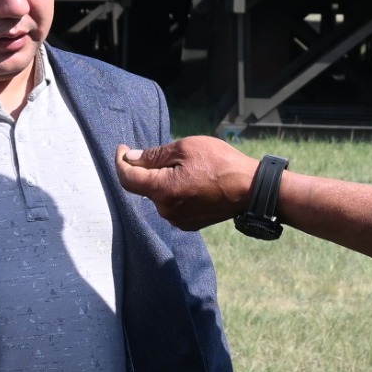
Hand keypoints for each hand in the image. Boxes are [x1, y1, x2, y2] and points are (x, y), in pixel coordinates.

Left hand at [116, 137, 260, 231]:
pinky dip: (175, 192)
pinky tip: (193, 181)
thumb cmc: (220, 163)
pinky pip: (172, 205)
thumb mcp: (186, 148)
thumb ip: (154, 155)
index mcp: (163, 190)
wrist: (251, 189)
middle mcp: (166, 210)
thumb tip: (131, 158)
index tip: (123, 149)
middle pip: (144, 187)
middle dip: (148, 169)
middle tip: (168, 153)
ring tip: (188, 167)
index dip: (120, 161)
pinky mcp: (189, 223)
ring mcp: (178, 219)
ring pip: (159, 196)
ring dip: (163, 181)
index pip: (127, 178)